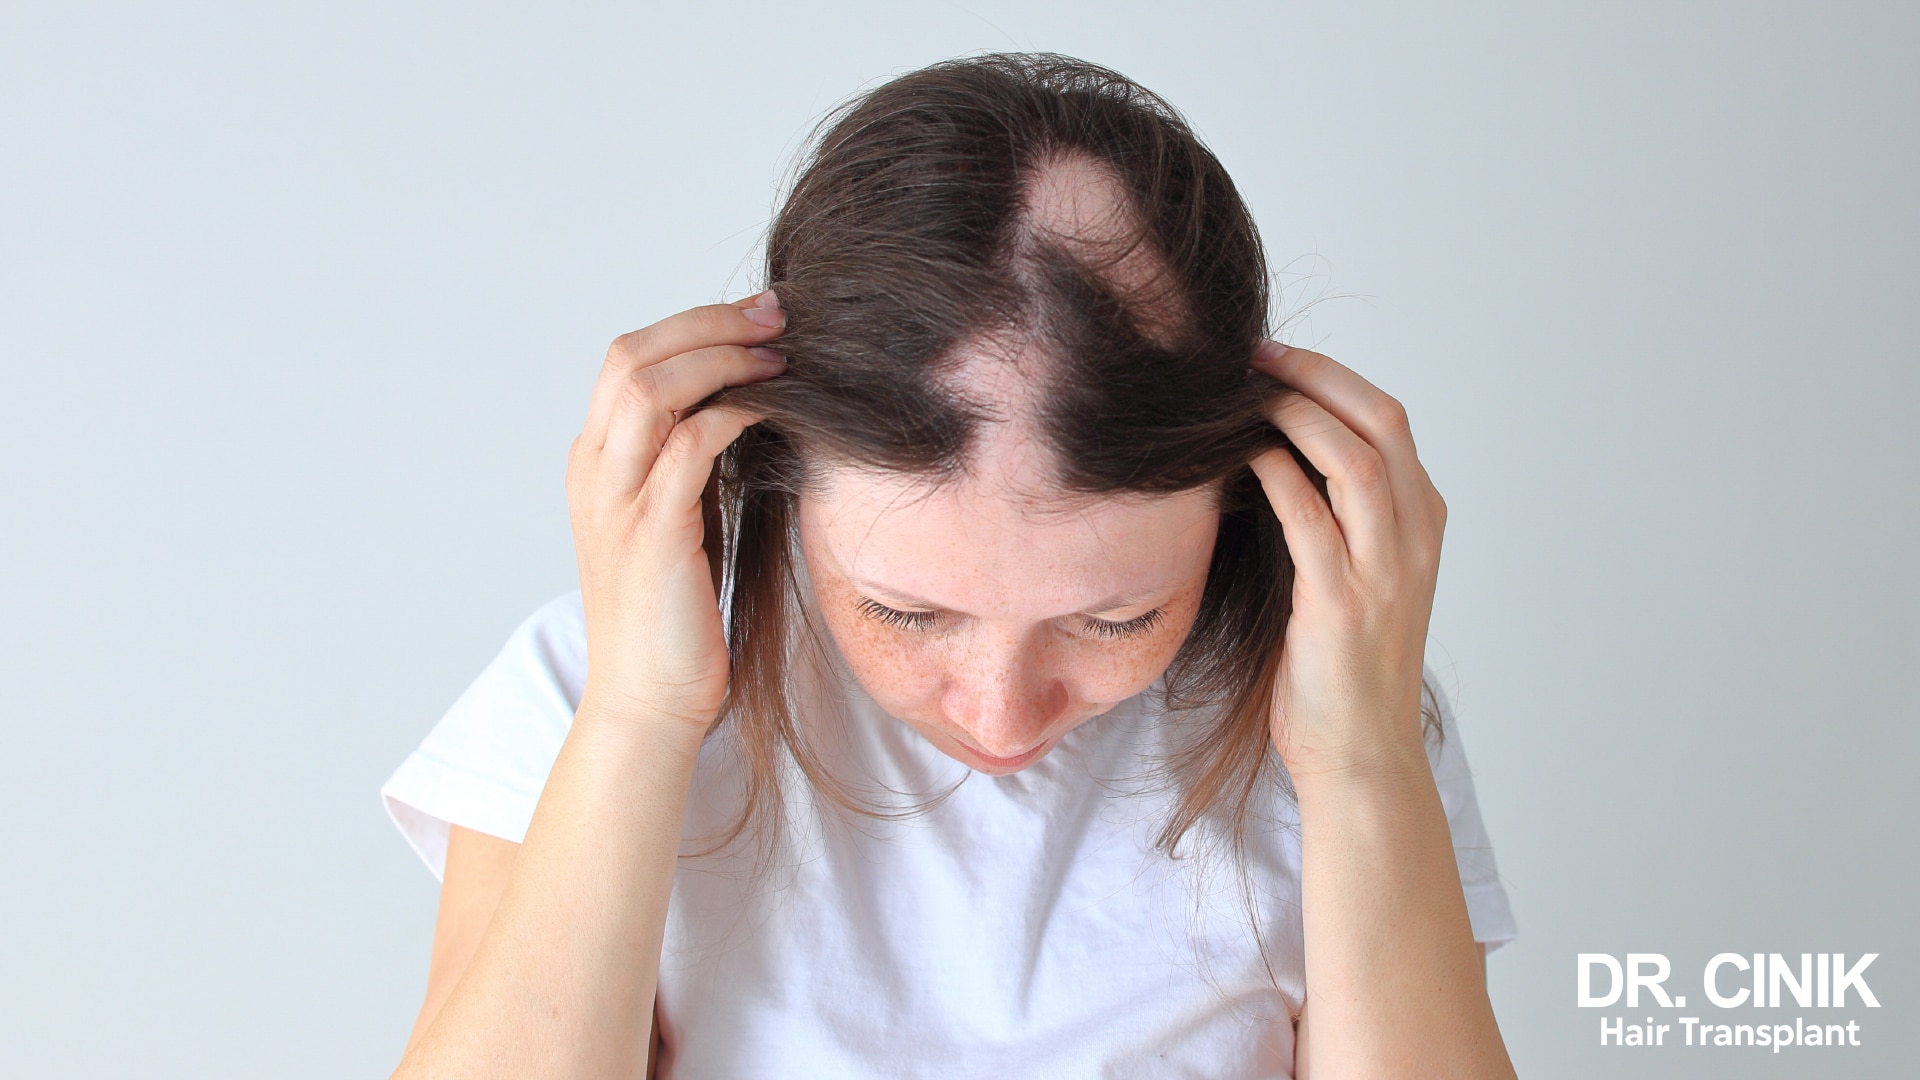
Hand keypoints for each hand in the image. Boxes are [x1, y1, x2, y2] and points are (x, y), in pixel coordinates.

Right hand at [565, 291, 788, 729]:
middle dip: (708, 323)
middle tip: (775, 315)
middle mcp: (593, 471)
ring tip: (779, 354)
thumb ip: (689, 466)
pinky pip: (688, 445)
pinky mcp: (651, 532)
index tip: (757, 316)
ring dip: (720, 357)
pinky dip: (732, 414)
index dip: (692, 324)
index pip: (627, 358)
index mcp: (594, 464)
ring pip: (649, 387)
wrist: (648, 702)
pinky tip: (772, 410)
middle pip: (631, 355)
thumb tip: (742, 407)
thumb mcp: (677, 523)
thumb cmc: (674, 618)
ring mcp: (615, 500)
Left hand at [1248, 342, 1446, 775]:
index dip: (1331, 377)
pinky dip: (1275, 474)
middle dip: (1315, 376)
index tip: (1274, 358)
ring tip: (1242, 396)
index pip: (1388, 419)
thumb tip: (1273, 451)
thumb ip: (1336, 515)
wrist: (1359, 754)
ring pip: (1354, 460)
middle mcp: (1415, 537)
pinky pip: (1309, 517)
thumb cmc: (1341, 666)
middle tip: (1253, 357)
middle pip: (1379, 422)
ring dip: (1294, 415)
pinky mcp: (1342, 602)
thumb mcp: (1357, 574)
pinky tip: (1239, 455)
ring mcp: (1385, 570)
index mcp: (1423, 523)